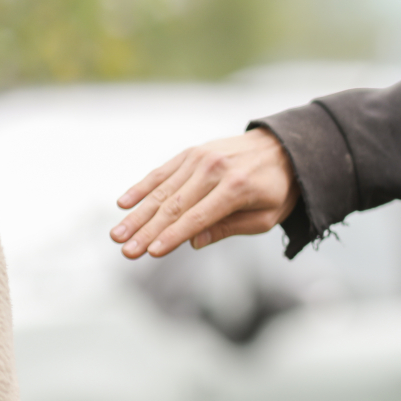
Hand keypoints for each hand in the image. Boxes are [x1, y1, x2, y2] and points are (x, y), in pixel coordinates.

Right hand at [111, 128, 300, 258]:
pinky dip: (142, 187)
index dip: (173, 237)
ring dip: (137, 214)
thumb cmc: (277, 189)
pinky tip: (123, 203)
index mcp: (237, 187)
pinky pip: (163, 172)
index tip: (151, 253)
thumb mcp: (267, 216)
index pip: (198, 218)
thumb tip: (194, 242)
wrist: (284, 147)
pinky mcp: (192, 152)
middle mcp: (215, 169)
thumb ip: (231, 228)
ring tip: (117, 235)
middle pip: (174, 206)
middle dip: (147, 231)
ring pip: (163, 190)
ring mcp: (201, 158)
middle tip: (125, 251)